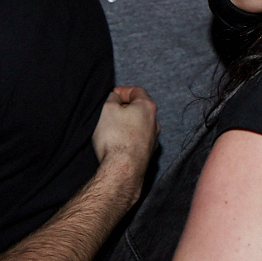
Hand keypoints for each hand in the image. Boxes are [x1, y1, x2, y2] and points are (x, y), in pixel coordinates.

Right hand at [93, 86, 158, 206]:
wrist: (123, 169)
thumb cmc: (115, 137)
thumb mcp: (106, 109)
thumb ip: (111, 98)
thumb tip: (115, 98)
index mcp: (147, 107)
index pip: (136, 91)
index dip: (122, 91)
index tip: (111, 95)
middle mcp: (155, 122)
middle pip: (139, 109)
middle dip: (124, 108)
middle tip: (109, 112)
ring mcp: (153, 139)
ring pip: (139, 126)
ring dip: (127, 125)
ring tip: (111, 130)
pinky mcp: (148, 154)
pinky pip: (137, 141)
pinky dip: (129, 139)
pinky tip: (117, 144)